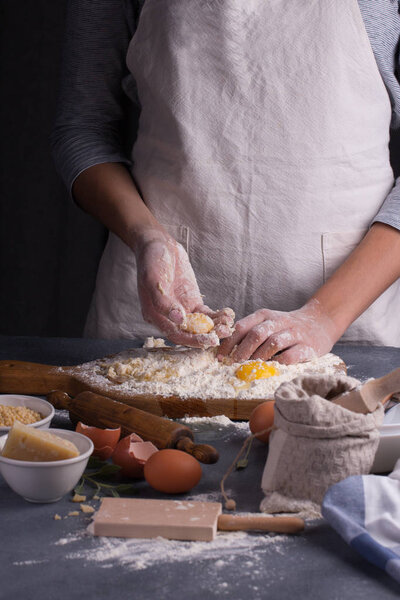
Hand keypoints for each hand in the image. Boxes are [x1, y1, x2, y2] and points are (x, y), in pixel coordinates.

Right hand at [135, 228, 233, 346]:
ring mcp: (182, 310)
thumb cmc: (151, 262)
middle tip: (224, 334)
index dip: (192, 340)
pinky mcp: (192, 302)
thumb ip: (163, 302)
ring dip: (215, 327)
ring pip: (200, 325)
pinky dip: (217, 316)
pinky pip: (206, 314)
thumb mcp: (153, 279)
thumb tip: (179, 319)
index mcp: (155, 316)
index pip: (175, 334)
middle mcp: (169, 317)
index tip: (208, 340)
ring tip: (229, 324)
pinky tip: (228, 314)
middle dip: (207, 336)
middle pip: (190, 333)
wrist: (159, 245)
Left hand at [218, 300, 335, 363]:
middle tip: (234, 363)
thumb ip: (250, 332)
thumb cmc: (287, 327)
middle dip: (243, 350)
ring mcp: (294, 333)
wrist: (320, 322)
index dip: (229, 342)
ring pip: (273, 343)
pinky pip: (290, 355)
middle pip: (256, 334)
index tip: (221, 355)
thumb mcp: (268, 322)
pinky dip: (279, 363)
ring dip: (259, 357)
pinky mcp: (307, 346)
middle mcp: (279, 322)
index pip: (242, 326)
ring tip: (251, 367)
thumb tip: (227, 351)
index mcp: (265, 316)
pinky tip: (272, 368)